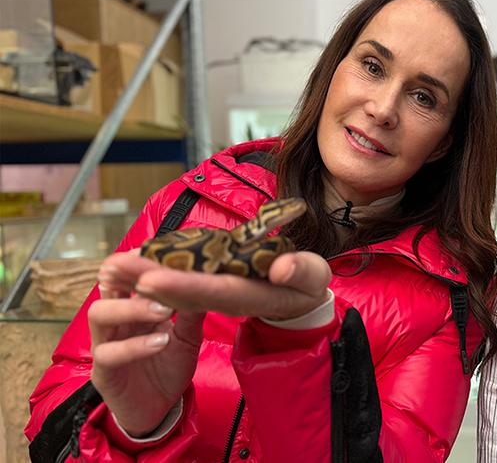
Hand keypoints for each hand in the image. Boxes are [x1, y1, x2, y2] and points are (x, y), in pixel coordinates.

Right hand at [89, 250, 203, 436]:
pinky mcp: (103, 372)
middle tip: (161, 277)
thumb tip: (206, 280)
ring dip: (132, 308)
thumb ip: (192, 311)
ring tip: (164, 311)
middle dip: (130, 275)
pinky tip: (160, 342)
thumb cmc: (168, 366)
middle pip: (107, 286)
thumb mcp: (188, 336)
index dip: (136, 259)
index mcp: (132, 307)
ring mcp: (104, 345)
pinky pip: (110, 353)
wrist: (158, 409)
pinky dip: (136, 346)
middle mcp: (115, 321)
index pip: (126, 274)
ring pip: (100, 314)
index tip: (154, 247)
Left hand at [132, 250, 332, 319]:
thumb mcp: (314, 276)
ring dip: (145, 280)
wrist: (301, 300)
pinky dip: (156, 277)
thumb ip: (301, 271)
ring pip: (178, 291)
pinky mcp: (211, 291)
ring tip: (113, 266)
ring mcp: (219, 297)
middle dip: (151, 283)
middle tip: (118, 270)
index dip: (184, 287)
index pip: (217, 292)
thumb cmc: (309, 283)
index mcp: (256, 295)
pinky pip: (180, 286)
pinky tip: (131, 268)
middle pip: (188, 293)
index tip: (152, 279)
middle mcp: (232, 300)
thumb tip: (282, 268)